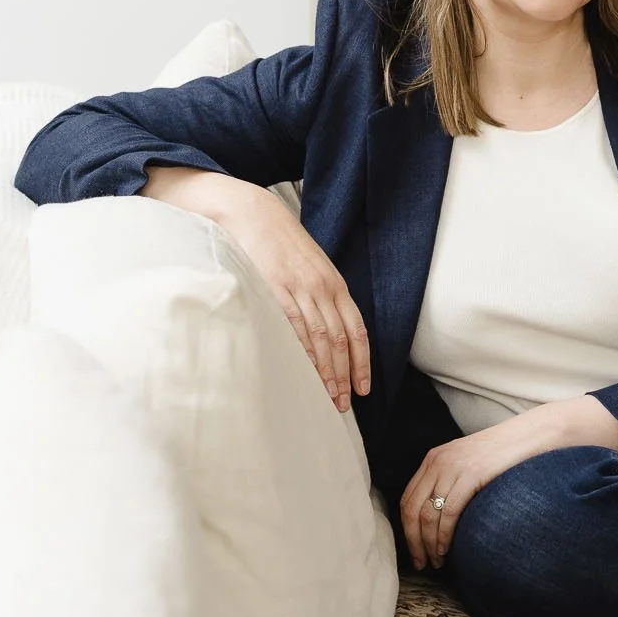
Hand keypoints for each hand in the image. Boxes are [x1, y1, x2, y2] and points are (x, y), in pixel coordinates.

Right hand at [143, 166, 369, 411]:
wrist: (253, 213)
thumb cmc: (279, 244)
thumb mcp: (309, 267)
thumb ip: (319, 294)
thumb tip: (325, 328)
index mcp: (334, 283)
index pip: (356, 328)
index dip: (362, 360)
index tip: (364, 387)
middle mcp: (323, 287)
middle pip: (342, 339)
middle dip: (345, 374)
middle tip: (344, 403)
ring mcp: (300, 288)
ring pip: (322, 337)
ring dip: (327, 371)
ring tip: (328, 398)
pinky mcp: (276, 288)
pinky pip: (294, 326)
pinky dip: (304, 352)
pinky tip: (307, 372)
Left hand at [401, 395, 617, 568]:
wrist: (535, 435)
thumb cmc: (507, 456)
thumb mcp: (471, 465)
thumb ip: (453, 484)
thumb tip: (440, 521)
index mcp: (435, 458)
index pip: (407, 499)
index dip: (406, 531)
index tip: (416, 553)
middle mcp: (439, 461)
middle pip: (411, 509)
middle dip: (414, 542)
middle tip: (423, 565)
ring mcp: (454, 466)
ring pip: (426, 514)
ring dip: (429, 544)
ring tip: (439, 561)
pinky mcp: (471, 474)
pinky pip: (447, 512)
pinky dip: (444, 536)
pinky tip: (448, 549)